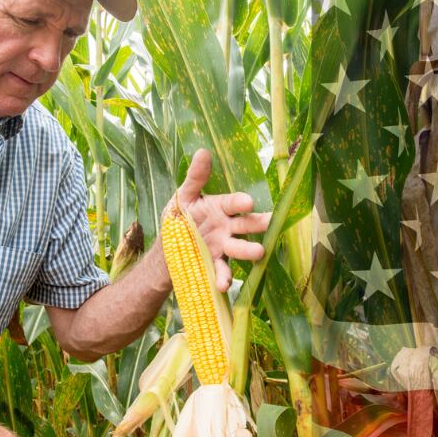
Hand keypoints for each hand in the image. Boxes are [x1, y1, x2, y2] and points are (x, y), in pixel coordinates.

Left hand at [166, 149, 271, 290]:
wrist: (167, 249)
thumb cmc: (180, 218)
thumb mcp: (184, 197)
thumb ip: (195, 178)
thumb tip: (203, 152)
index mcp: (220, 207)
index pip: (233, 203)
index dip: (240, 202)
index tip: (248, 201)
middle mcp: (227, 227)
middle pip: (246, 224)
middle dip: (258, 224)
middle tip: (270, 223)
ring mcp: (224, 247)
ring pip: (239, 248)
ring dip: (248, 251)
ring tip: (258, 253)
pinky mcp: (216, 264)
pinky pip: (222, 271)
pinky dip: (224, 278)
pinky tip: (223, 284)